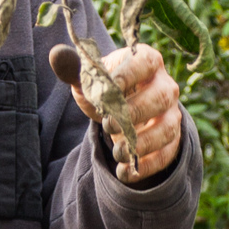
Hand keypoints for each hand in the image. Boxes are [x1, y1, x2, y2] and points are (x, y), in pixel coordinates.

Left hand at [70, 43, 185, 183]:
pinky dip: (146, 165)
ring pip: (167, 128)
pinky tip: (124, 172)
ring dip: (142, 143)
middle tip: (108, 125)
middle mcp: (165, 85)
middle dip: (134, 113)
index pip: (144, 63)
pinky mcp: (172, 139)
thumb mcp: (89, 78)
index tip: (109, 89)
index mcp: (147, 60)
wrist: (123, 110)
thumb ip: (74, 69)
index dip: (128, 75)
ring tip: (116, 152)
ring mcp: (172, 114)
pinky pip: (166, 153)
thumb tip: (56, 56)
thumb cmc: (106, 88)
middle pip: (160, 97)